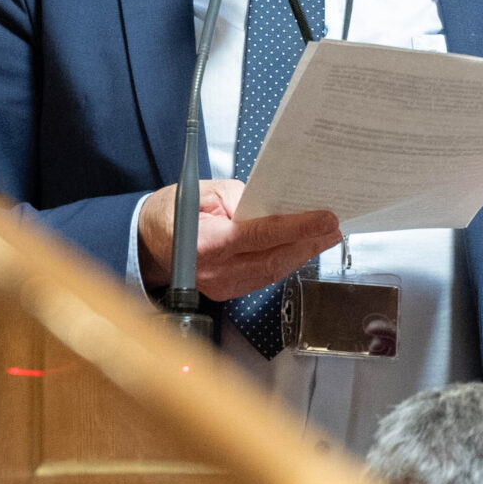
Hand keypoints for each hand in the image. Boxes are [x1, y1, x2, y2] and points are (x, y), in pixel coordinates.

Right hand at [137, 179, 339, 301]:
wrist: (149, 239)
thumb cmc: (174, 211)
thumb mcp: (205, 192)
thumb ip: (241, 198)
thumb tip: (276, 205)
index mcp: (206, 244)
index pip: (261, 237)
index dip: (296, 228)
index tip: (324, 219)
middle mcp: (215, 272)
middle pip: (273, 261)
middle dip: (308, 244)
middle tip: (333, 229)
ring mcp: (221, 286)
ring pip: (271, 274)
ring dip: (301, 256)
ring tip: (324, 238)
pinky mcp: (226, 291)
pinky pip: (262, 279)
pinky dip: (285, 264)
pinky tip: (300, 251)